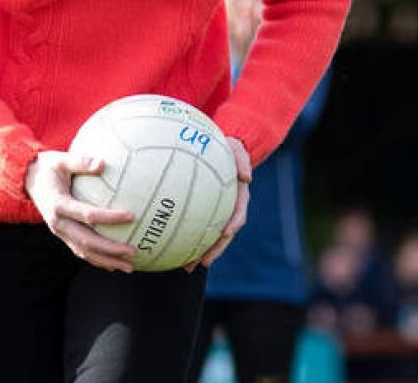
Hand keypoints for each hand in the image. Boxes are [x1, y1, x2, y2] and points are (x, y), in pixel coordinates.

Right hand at [25, 151, 136, 272]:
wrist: (28, 180)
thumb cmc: (48, 167)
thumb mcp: (61, 160)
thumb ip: (81, 162)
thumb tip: (102, 163)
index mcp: (59, 205)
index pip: (88, 215)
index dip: (109, 218)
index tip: (131, 216)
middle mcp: (58, 223)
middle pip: (87, 241)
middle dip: (110, 250)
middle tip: (133, 252)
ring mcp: (60, 232)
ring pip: (84, 251)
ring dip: (107, 261)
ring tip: (129, 267)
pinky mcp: (62, 235)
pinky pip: (80, 250)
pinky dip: (97, 260)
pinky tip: (114, 265)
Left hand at [185, 137, 251, 271]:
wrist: (217, 150)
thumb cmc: (227, 149)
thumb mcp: (237, 149)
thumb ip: (243, 159)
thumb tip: (247, 177)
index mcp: (238, 196)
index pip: (238, 214)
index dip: (233, 225)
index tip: (226, 234)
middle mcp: (228, 208)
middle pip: (223, 235)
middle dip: (215, 250)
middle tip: (203, 263)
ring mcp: (216, 213)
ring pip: (209, 237)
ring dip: (200, 253)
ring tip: (187, 267)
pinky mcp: (201, 212)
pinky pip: (194, 227)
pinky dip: (185, 238)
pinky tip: (170, 249)